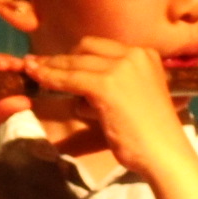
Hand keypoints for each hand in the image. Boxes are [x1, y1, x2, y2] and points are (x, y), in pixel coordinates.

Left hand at [23, 37, 191, 179]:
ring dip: (52, 68)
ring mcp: (121, 68)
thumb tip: (79, 83)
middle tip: (41, 65)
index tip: (60, 59)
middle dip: (62, 57)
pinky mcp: (106, 85)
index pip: (102, 46)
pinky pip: (70, 79)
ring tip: (33, 71)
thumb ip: (116, 82)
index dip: (77, 53)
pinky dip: (51, 79)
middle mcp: (134, 54)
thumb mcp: (138, 94)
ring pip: (75, 63)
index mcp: (145, 54)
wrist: (164, 153)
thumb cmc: (151, 133)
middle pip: (86, 48)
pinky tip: (38, 79)